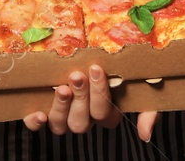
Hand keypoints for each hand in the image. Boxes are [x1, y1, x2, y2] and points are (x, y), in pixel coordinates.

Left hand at [22, 64, 158, 141]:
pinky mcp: (44, 109)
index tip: (97, 69)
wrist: (97, 51)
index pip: (104, 115)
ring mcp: (63, 115)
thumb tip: (145, 134)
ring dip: (61, 108)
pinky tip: (38, 113)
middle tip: (78, 75)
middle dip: (81, 98)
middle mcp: (85, 118)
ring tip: (62, 88)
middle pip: (82, 122)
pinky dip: (35, 121)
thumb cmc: (122, 71)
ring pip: (61, 125)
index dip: (100, 95)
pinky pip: (35, 124)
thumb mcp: (142, 88)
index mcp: (107, 113)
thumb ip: (149, 111)